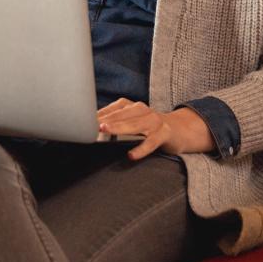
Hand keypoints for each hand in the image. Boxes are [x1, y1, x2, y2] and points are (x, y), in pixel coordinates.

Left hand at [97, 98, 213, 159]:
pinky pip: (151, 142)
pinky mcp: (164, 134)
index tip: (84, 121)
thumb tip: (90, 129)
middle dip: (107, 120)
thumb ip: (115, 123)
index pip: (113, 109)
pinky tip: (131, 155)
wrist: (178, 130)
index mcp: (132, 106)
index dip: (100, 115)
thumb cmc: (148, 127)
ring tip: (106, 132)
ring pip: (135, 125)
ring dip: (120, 128)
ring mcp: (154, 121)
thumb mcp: (132, 121)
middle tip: (93, 125)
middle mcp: (143, 110)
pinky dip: (141, 148)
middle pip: (122, 115)